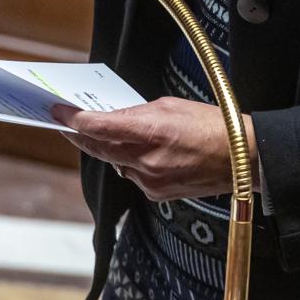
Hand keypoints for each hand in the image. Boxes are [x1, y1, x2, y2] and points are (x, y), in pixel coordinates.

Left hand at [55, 98, 258, 202]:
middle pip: (99, 148)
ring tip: (109, 133)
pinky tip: (141, 152)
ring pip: (115, 162)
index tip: (57, 112)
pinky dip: (130, 162)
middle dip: (81, 134)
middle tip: (67, 122)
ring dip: (109, 148)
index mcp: (151, 131)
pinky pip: (132, 175)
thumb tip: (113, 117)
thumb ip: (137, 112)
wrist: (242, 159)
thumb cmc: (213, 126)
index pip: (99, 127)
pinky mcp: (156, 193)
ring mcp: (150, 180)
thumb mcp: (172, 106)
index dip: (73, 120)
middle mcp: (146, 160)